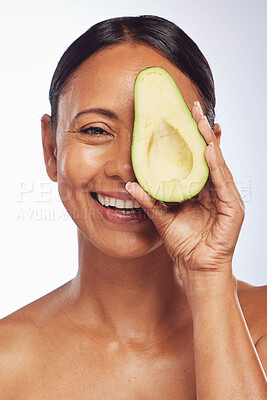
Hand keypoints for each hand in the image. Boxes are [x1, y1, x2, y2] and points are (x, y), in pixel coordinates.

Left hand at [126, 102, 244, 285]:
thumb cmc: (184, 245)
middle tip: (195, 109)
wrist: (196, 268)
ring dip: (210, 143)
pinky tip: (209, 151)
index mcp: (200, 191)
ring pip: (218, 164)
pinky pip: (224, 183)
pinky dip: (216, 167)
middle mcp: (215, 190)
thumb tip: (130, 185)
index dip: (191, 139)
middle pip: (209, 156)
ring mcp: (226, 198)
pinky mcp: (233, 209)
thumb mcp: (163, 218)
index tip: (183, 118)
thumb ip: (150, 200)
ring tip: (201, 122)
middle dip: (202, 132)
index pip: (197, 160)